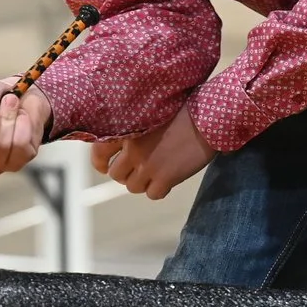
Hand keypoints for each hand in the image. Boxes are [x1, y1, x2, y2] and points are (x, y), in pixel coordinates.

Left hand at [90, 106, 212, 200]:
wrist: (207, 120)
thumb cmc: (184, 111)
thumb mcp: (152, 114)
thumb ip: (134, 130)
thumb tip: (124, 148)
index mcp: (127, 130)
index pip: (99, 153)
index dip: (101, 164)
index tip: (105, 167)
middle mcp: (132, 148)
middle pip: (117, 175)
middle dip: (127, 174)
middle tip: (141, 169)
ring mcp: (147, 165)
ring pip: (133, 187)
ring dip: (144, 183)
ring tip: (157, 173)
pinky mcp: (164, 178)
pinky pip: (153, 194)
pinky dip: (160, 189)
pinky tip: (169, 179)